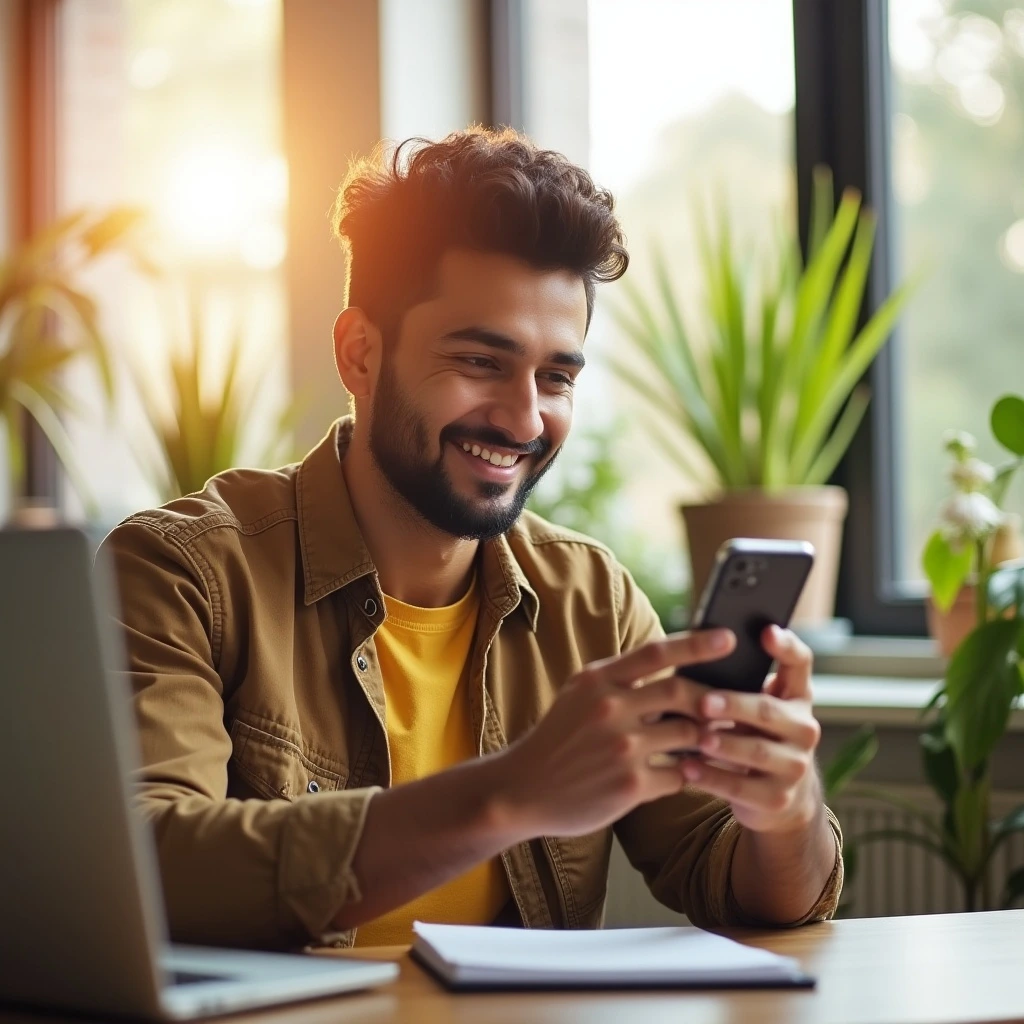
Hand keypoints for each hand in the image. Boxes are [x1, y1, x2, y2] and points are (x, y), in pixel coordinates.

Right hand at [493, 628, 736, 838]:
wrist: (522, 790)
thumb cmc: (559, 738)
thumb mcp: (580, 695)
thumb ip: (621, 679)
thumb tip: (674, 667)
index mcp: (598, 680)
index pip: (656, 652)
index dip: (696, 644)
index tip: (728, 639)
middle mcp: (610, 708)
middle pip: (681, 692)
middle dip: (712, 698)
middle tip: (731, 704)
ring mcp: (622, 748)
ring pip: (688, 734)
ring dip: (705, 739)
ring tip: (710, 741)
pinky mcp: (631, 785)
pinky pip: (679, 775)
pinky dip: (687, 774)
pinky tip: (684, 774)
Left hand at [677, 625, 822, 833]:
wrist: (778, 798)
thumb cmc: (754, 736)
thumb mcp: (755, 709)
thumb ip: (737, 684)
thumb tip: (690, 652)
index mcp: (797, 697)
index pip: (800, 663)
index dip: (786, 646)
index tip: (766, 631)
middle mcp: (803, 729)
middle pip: (769, 710)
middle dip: (735, 705)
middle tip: (704, 702)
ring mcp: (794, 766)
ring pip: (757, 751)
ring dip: (725, 744)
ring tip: (697, 739)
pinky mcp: (777, 798)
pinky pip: (741, 786)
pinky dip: (711, 777)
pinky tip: (687, 769)